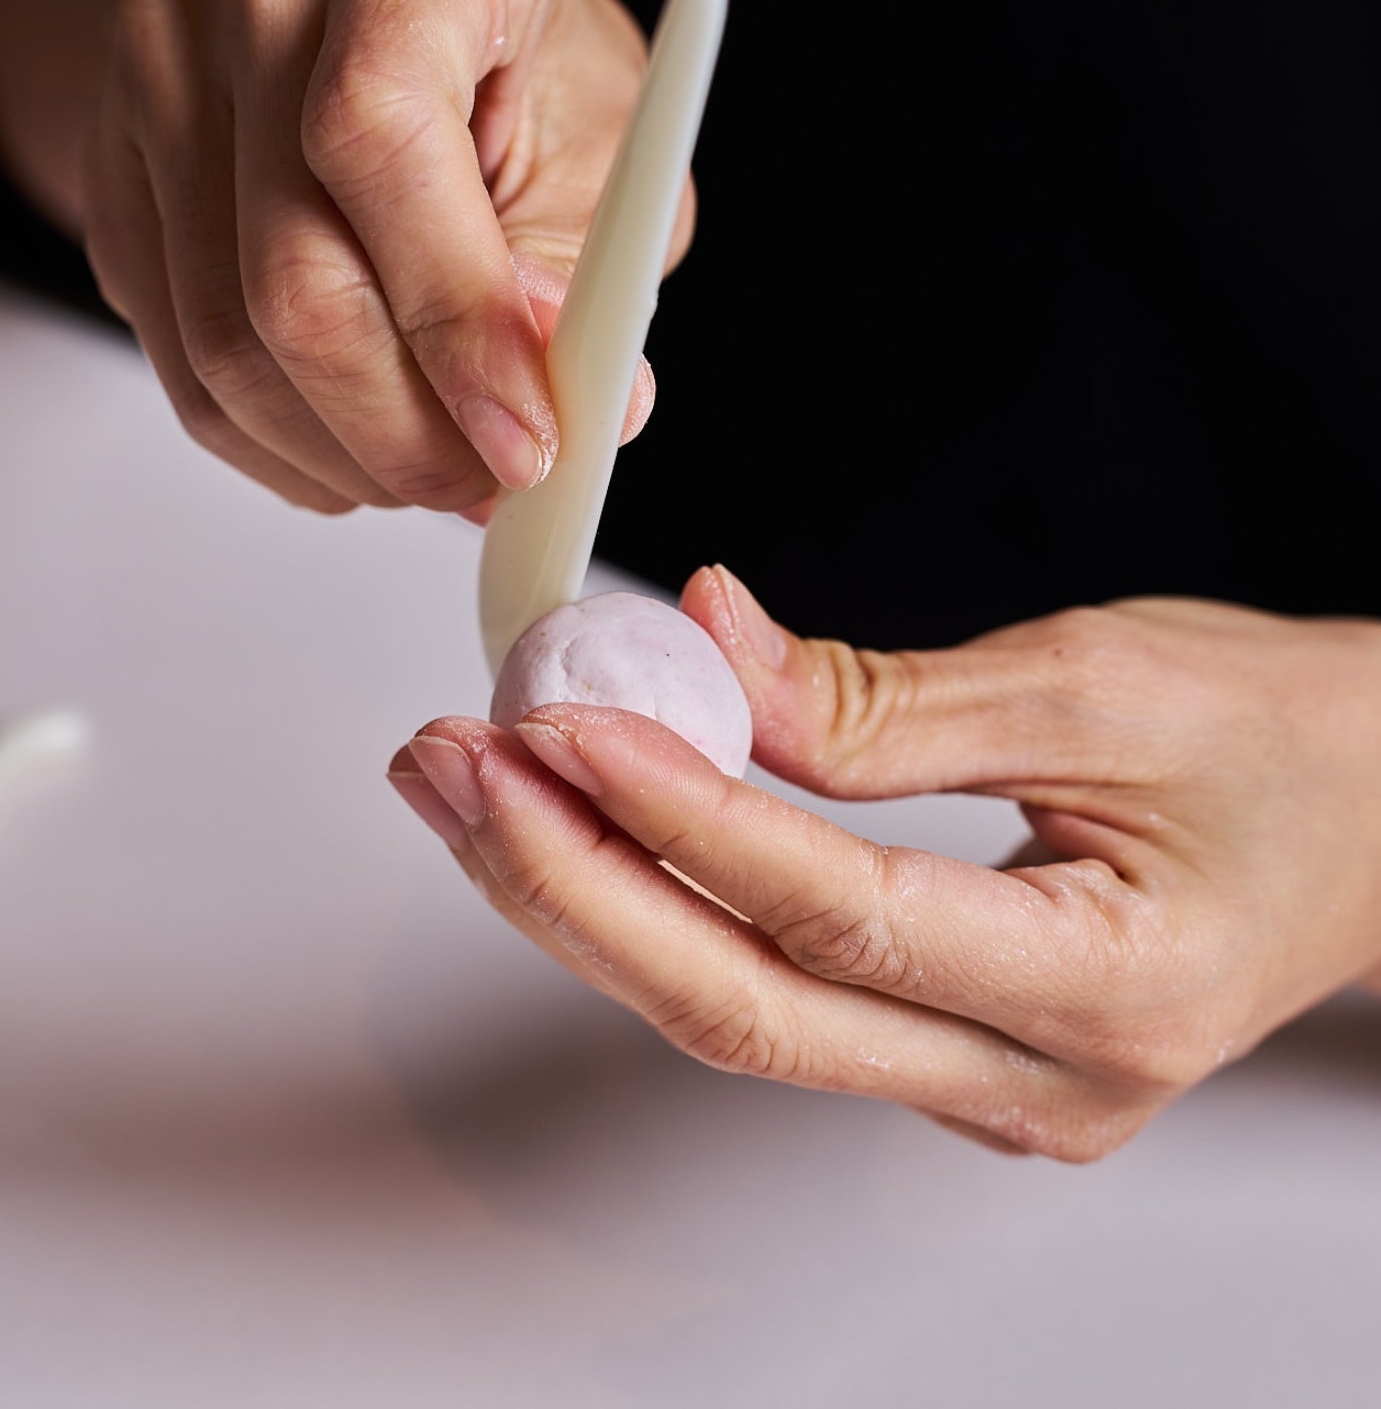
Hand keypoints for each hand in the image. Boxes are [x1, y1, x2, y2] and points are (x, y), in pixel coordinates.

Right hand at [79, 0, 660, 512]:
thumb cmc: (510, 55)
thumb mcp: (599, 134)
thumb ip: (590, 267)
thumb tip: (589, 410)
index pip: (378, 140)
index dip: (456, 319)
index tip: (527, 438)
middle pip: (290, 282)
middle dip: (407, 434)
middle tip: (491, 487)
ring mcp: (156, 88)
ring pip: (224, 351)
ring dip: (348, 459)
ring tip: (438, 472)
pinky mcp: (118, 185)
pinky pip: (181, 368)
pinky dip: (283, 448)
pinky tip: (358, 450)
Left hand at [388, 568, 1380, 1159]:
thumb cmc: (1290, 745)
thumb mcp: (1105, 680)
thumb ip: (888, 698)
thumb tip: (711, 651)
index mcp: (1109, 992)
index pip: (837, 911)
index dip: (683, 811)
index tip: (567, 721)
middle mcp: (1038, 1086)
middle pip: (750, 1007)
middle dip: (576, 886)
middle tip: (456, 773)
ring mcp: (990, 1095)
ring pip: (742, 1016)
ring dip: (594, 900)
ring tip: (478, 795)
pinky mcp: (952, 1057)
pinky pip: (778, 998)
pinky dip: (668, 912)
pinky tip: (583, 836)